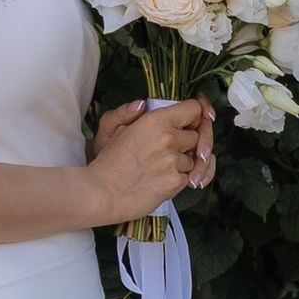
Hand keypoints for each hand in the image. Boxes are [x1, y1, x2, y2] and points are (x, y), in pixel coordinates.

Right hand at [87, 96, 212, 223]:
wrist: (101, 194)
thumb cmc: (107, 163)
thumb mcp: (114, 129)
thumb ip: (130, 113)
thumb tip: (142, 105)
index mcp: (154, 121)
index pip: (193, 109)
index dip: (194, 115)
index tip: (189, 122)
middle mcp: (168, 138)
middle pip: (196, 136)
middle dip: (186, 143)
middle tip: (168, 150)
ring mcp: (173, 161)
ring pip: (193, 159)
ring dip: (182, 163)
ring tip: (159, 168)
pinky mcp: (175, 182)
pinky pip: (188, 178)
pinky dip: (178, 180)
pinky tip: (160, 180)